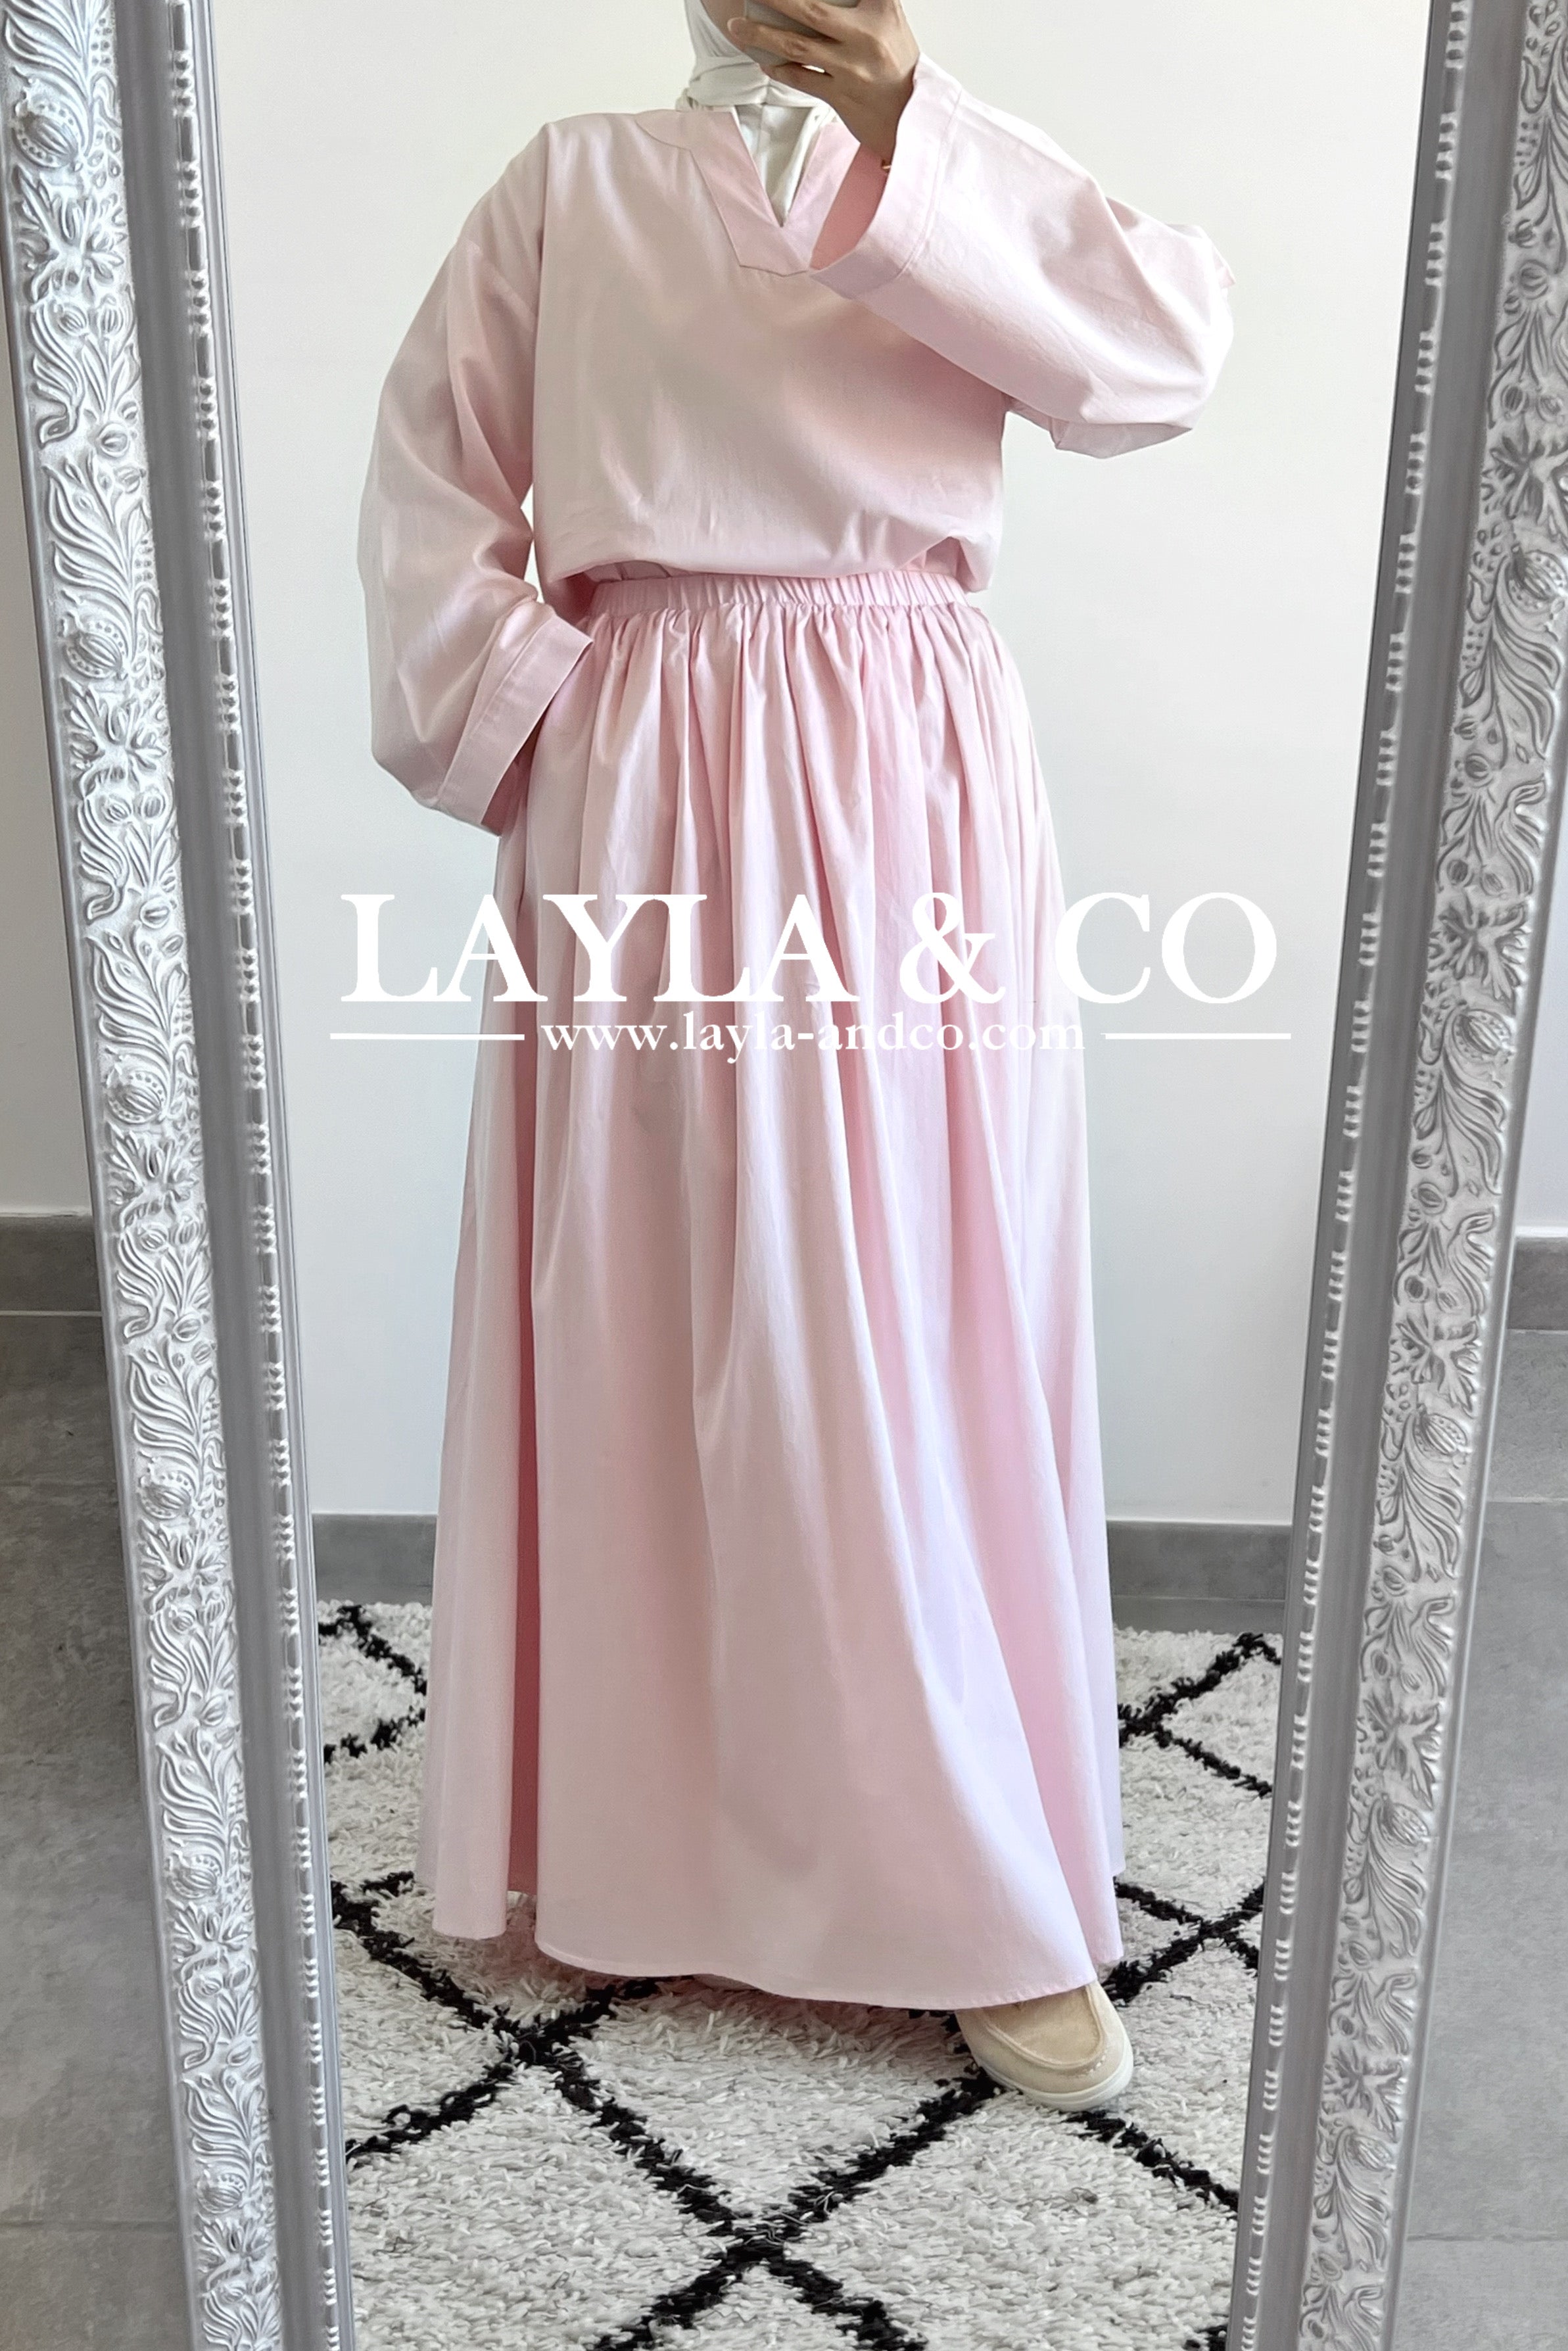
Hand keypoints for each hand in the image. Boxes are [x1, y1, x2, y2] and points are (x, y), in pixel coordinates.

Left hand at [727, 0, 918, 165]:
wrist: (912, 115)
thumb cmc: (897, 64)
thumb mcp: (890, 18)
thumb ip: (865, 0)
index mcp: (880, 11)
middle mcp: (865, 38)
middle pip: (810, 10)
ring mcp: (851, 69)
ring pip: (798, 47)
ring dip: (763, 36)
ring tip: (739, 29)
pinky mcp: (841, 97)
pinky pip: (802, 79)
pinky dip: (780, 70)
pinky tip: (764, 62)